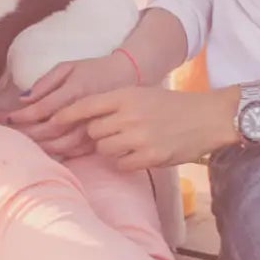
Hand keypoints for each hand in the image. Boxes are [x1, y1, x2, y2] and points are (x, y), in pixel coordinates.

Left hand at [5, 53, 140, 158]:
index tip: (8, 117)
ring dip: (40, 146)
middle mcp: (85, 113)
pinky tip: (47, 149)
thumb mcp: (68, 67)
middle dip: (27, 133)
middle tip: (11, 133)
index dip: (22, 116)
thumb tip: (23, 99)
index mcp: (75, 92)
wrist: (129, 76)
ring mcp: (94, 128)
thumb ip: (45, 82)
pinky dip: (58, 153)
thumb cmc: (93, 70)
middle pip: (49, 131)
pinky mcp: (101, 137)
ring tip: (25, 143)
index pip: (42, 109)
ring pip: (62, 146)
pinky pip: (76, 152)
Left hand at [47, 87, 235, 170]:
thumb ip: (114, 104)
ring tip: (129, 141)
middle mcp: (130, 115)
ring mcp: (139, 137)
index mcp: (126, 96)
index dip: (65, 115)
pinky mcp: (150, 156)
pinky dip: (125, 161)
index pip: (85, 106)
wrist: (208, 117)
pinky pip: (121, 164)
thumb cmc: (171, 106)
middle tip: (115, 132)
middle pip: (92, 131)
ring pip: (104, 149)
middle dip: (98, 134)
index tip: (51, 122)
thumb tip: (82, 119)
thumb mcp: (141, 94)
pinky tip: (139, 153)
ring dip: (111, 149)